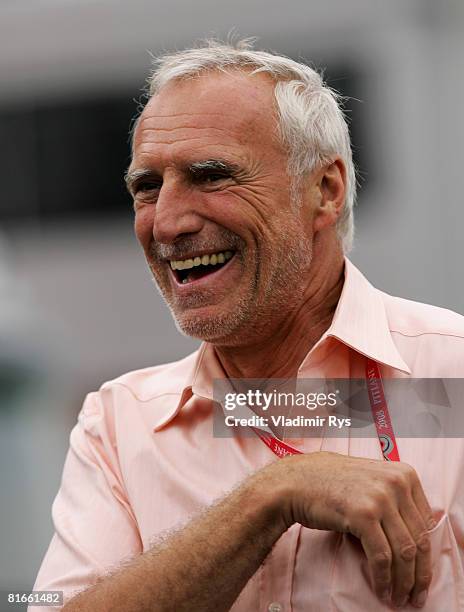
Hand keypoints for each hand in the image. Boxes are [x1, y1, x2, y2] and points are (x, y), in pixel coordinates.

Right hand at [268, 452, 434, 607]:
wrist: (296, 481)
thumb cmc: (331, 483)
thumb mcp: (372, 481)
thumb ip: (396, 499)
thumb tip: (416, 538)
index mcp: (404, 473)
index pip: (426, 523)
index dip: (426, 554)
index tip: (421, 574)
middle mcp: (396, 482)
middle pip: (418, 539)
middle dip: (419, 574)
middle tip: (416, 595)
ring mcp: (380, 497)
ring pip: (404, 551)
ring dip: (403, 581)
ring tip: (398, 597)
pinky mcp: (363, 514)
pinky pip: (381, 557)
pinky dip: (384, 579)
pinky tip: (382, 590)